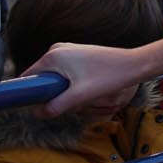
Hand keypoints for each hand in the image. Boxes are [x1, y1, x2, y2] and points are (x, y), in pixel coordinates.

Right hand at [31, 42, 153, 115]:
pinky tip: (87, 87)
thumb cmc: (111, 77)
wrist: (135, 64)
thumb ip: (57, 105)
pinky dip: (71, 84)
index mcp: (52, 56)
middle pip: (42, 79)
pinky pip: (64, 73)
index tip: (39, 106)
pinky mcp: (77, 54)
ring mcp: (67, 50)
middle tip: (72, 100)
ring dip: (64, 90)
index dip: (30, 94)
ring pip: (54, 78)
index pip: (27, 77)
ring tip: (83, 92)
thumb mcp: (81, 96)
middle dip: (53, 94)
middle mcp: (56, 49)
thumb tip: (37, 113)